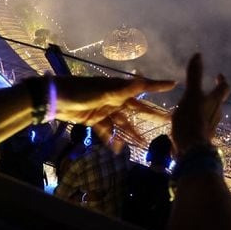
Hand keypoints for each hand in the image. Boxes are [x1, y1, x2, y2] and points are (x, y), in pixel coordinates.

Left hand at [52, 74, 175, 145]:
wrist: (56, 99)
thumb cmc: (81, 91)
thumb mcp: (104, 91)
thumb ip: (124, 90)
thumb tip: (143, 81)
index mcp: (119, 88)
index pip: (143, 87)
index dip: (158, 86)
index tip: (174, 84)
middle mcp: (115, 98)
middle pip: (136, 108)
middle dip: (150, 115)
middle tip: (167, 120)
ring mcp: (105, 109)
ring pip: (123, 123)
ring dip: (131, 133)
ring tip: (143, 144)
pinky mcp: (95, 119)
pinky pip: (107, 130)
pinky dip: (112, 138)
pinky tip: (118, 148)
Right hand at [170, 53, 229, 156]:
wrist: (191, 149)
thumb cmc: (191, 119)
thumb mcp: (191, 94)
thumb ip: (195, 75)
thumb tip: (198, 55)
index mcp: (215, 101)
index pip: (224, 88)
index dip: (222, 80)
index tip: (218, 75)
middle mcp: (217, 113)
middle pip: (218, 101)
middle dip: (212, 94)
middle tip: (204, 89)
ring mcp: (211, 126)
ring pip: (210, 113)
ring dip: (204, 107)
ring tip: (191, 105)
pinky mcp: (203, 137)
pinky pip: (202, 125)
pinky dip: (197, 120)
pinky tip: (187, 121)